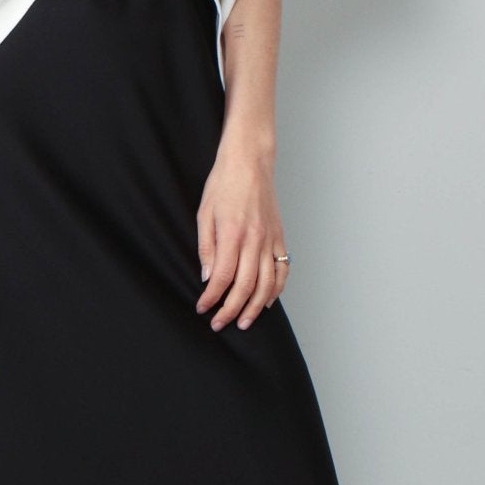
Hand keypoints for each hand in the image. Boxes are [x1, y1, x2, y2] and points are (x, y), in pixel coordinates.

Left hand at [195, 141, 288, 332]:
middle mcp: (254, 240)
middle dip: (231, 310)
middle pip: (245, 286)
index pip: (222, 277)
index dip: (212, 298)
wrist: (250, 161)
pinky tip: (266, 301)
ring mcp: (270, 239)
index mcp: (233, 233)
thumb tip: (207, 276)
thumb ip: (206, 247)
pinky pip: (282, 269)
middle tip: (219, 323)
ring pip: (267, 283)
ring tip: (244, 322)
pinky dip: (276, 289)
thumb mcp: (204, 213)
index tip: (202, 308)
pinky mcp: (279, 237)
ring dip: (254, 307)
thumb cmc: (224, 183)